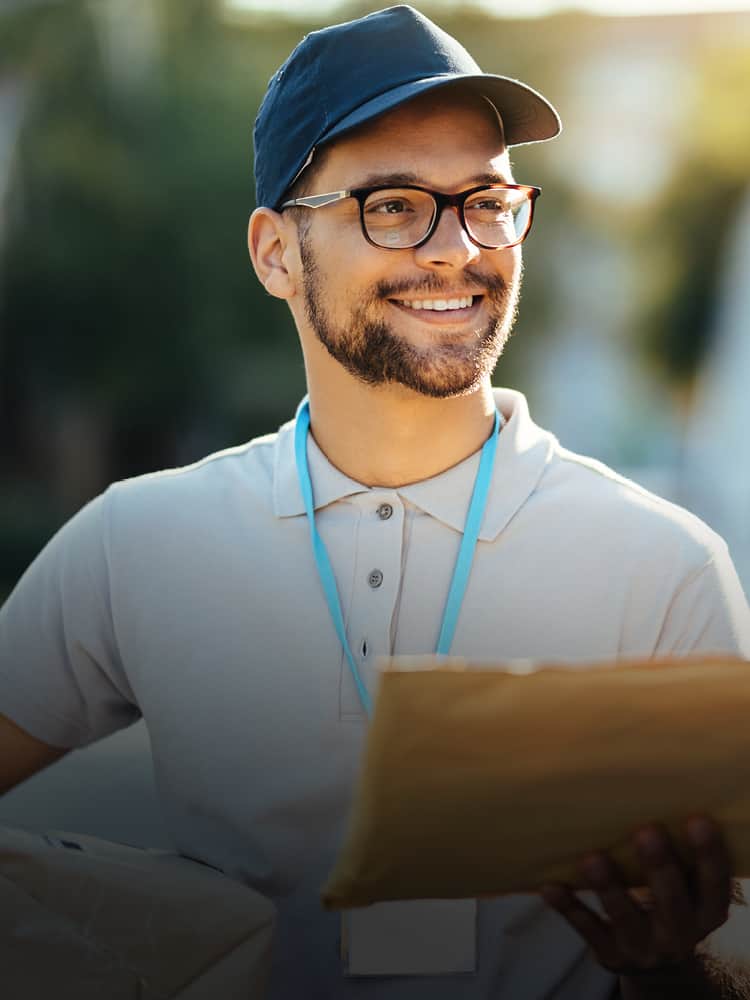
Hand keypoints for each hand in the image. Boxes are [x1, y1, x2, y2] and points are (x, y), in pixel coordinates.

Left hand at [540, 816, 731, 975]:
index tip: (698, 819)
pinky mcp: (611, 955)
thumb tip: (647, 786)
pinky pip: (588, 930)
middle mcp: (680, 933)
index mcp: (705, 910)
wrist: (652, 960)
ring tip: (592, 858)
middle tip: (647, 832)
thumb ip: (675, 851)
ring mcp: (644, 948)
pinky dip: (569, 908)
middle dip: (659, 868)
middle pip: (673, 903)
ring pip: (626, 919)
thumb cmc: (666, 897)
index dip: (709, 855)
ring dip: (609, 888)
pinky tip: (550, 886)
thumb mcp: (683, 884)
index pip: (714, 884)